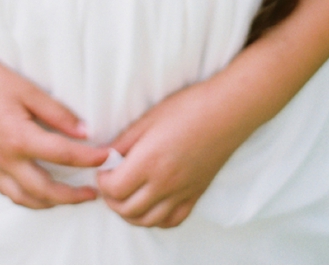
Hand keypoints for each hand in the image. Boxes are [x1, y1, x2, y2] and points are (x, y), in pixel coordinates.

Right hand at [0, 45, 109, 208]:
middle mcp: (6, 160)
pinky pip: (8, 192)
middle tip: (94, 191)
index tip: (108, 155)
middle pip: (46, 190)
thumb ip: (57, 113)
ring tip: (70, 197)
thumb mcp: (28, 90)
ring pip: (25, 199)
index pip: (63, 155)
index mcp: (19, 139)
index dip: (89, 157)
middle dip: (73, 196)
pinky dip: (27, 198)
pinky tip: (37, 192)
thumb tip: (84, 132)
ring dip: (51, 203)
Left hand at [97, 78, 241, 228]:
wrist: (226, 112)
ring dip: (129, 213)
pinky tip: (150, 205)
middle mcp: (165, 184)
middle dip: (111, 199)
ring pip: (147, 220)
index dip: (102, 182)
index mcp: (150, 162)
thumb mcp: (149, 119)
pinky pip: (171, 221)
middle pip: (127, 209)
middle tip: (109, 183)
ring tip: (124, 196)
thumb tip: (104, 156)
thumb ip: (124, 141)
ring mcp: (181, 193)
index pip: (115, 188)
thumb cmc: (188, 108)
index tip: (102, 170)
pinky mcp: (195, 196)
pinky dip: (155, 219)